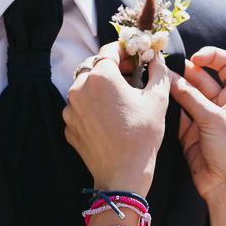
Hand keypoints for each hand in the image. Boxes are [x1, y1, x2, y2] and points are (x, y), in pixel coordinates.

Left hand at [63, 43, 169, 196]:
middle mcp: (80, 88)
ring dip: (101, 88)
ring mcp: (70, 108)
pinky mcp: (68, 125)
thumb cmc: (142, 136)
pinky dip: (93, 108)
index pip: (110, 50)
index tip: (135, 56)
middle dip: (113, 68)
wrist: (123, 175)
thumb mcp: (158, 100)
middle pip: (95, 67)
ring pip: (86, 87)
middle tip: (131, 77)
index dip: (125, 50)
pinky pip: (80, 108)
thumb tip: (157, 58)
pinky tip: (110, 118)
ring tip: (121, 100)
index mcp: (101, 76)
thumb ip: (158, 72)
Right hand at [172, 46, 225, 203]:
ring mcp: (205, 118)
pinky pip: (177, 114)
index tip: (195, 57)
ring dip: (174, 89)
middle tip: (163, 68)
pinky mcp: (190, 132)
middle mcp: (221, 104)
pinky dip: (169, 107)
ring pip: (186, 96)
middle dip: (183, 72)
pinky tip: (159, 101)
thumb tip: (169, 76)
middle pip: (201, 78)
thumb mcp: (214, 118)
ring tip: (157, 82)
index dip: (212, 56)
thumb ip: (190, 96)